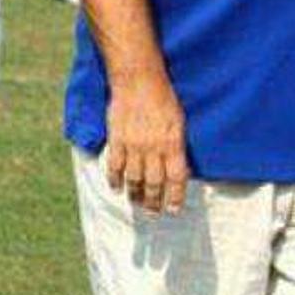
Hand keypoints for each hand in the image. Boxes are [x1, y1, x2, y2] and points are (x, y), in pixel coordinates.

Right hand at [105, 72, 188, 215]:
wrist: (139, 80)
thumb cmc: (164, 97)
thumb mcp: (179, 120)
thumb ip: (177, 145)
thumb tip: (179, 167)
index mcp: (173, 142)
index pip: (177, 177)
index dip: (176, 196)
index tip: (174, 210)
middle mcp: (153, 148)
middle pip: (154, 183)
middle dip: (155, 202)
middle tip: (154, 214)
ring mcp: (133, 146)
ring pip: (134, 179)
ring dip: (136, 195)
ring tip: (138, 205)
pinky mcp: (117, 140)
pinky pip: (115, 166)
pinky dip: (115, 180)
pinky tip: (116, 188)